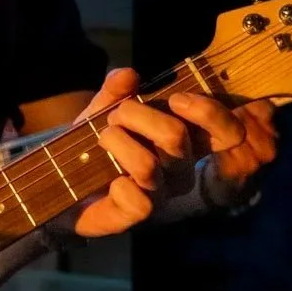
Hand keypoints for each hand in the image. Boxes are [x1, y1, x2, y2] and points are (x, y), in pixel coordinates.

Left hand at [67, 70, 270, 235]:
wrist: (63, 181)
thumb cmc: (96, 143)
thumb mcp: (102, 109)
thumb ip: (116, 90)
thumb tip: (129, 74)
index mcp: (186, 140)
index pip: (228, 132)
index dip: (210, 112)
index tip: (175, 99)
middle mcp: (180, 168)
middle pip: (176, 135)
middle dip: (137, 114)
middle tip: (116, 116)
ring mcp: (160, 193)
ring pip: (148, 164)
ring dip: (117, 142)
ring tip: (103, 139)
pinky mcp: (136, 215)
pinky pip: (140, 202)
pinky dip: (119, 185)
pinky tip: (109, 181)